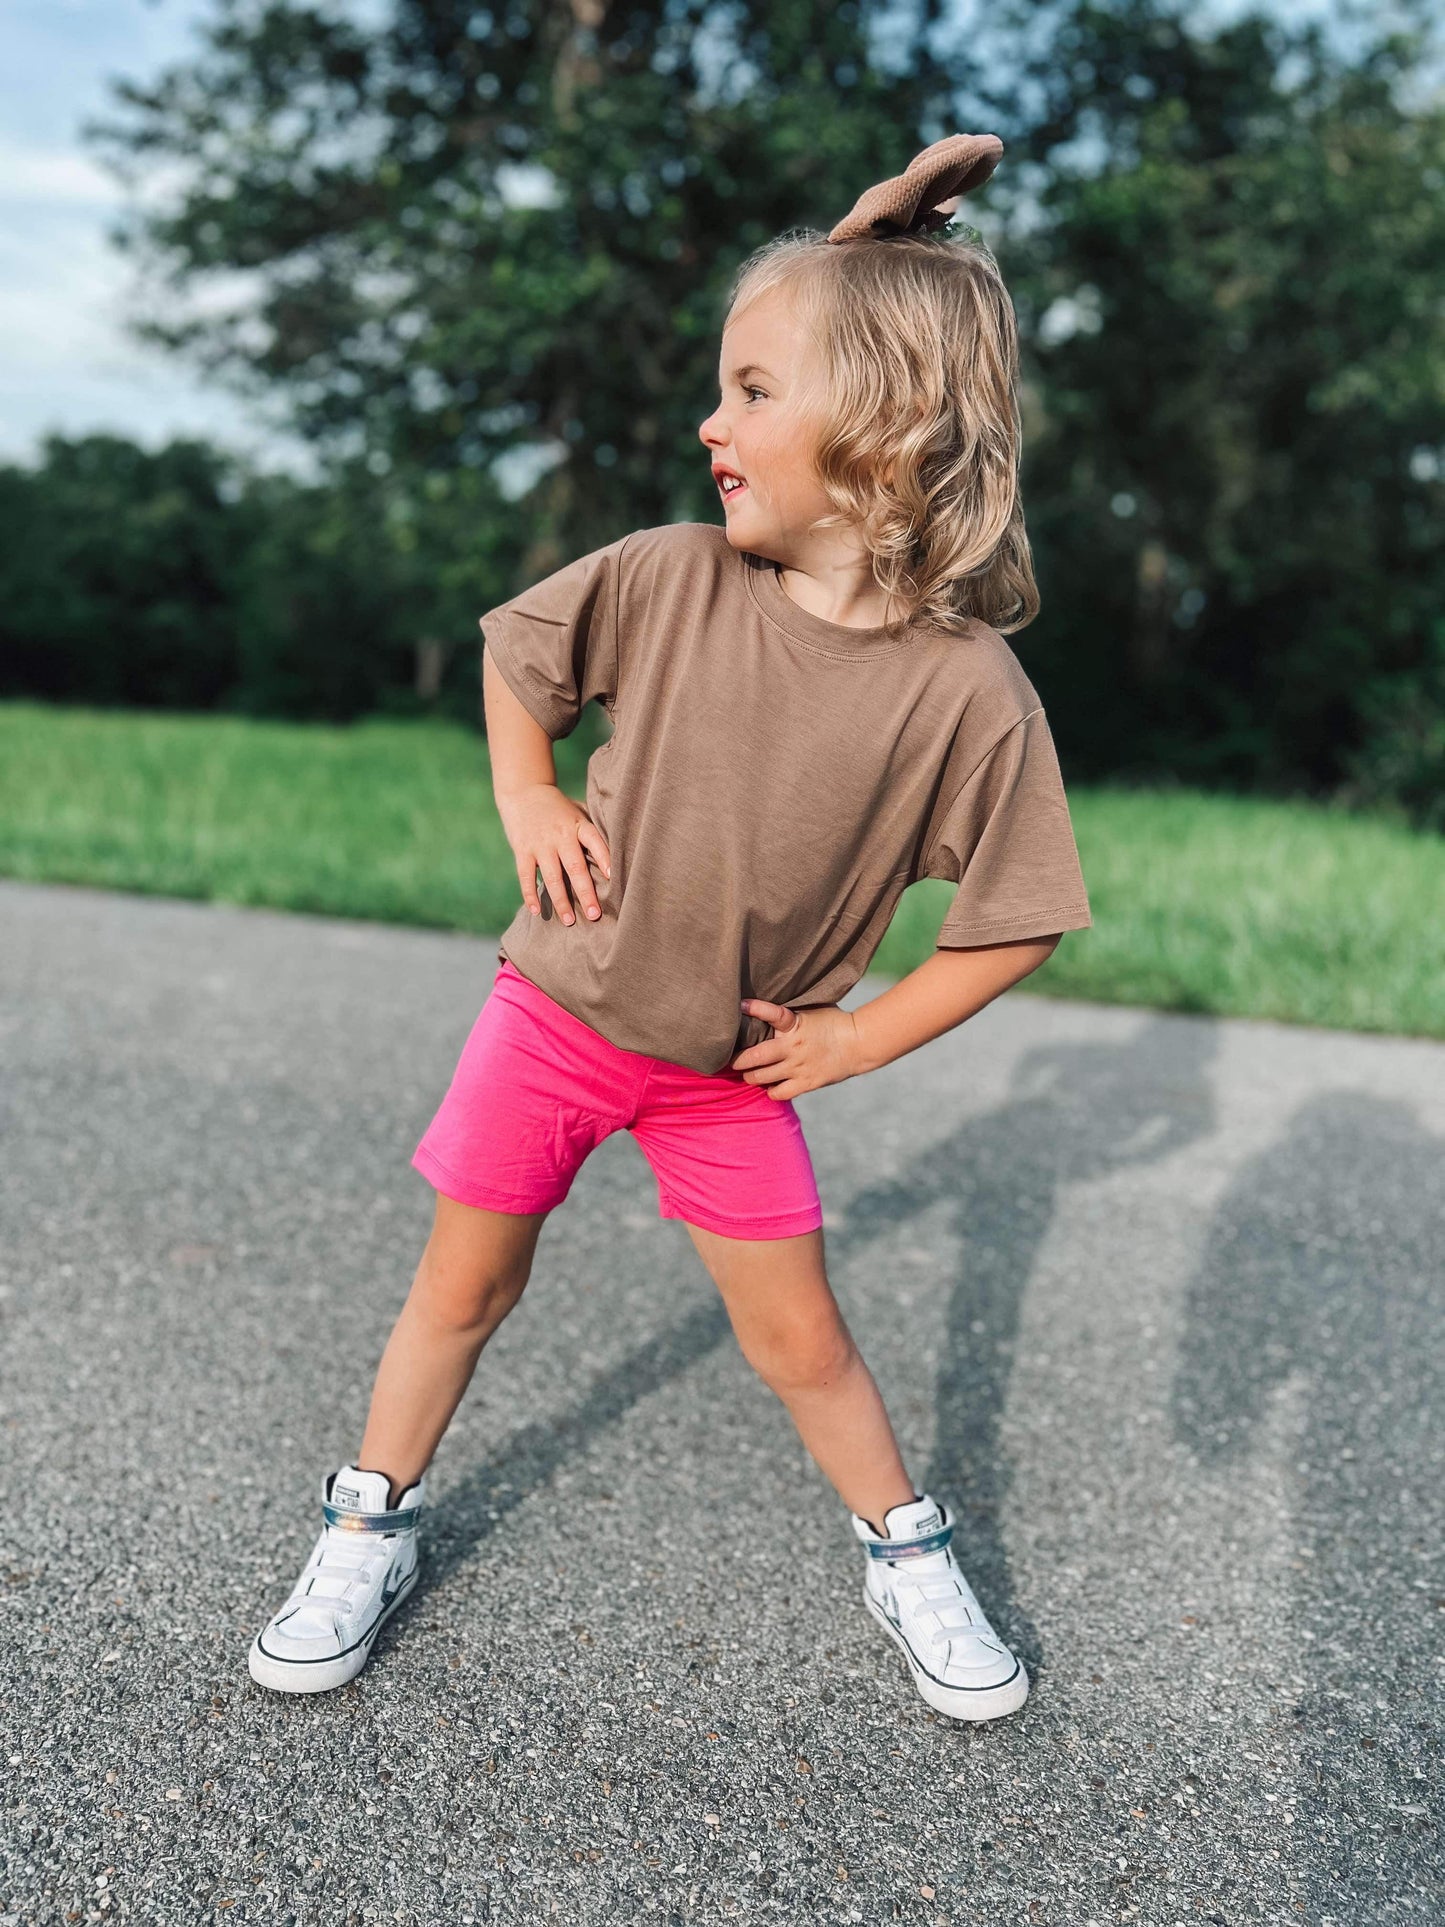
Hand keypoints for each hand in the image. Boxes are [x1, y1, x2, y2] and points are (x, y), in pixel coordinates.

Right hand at [495, 782, 610, 925]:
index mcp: (578, 824)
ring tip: (569, 921)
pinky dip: (530, 895)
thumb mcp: (578, 811)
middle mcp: (560, 835)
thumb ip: (592, 831)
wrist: (523, 792)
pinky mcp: (522, 850)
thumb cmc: (559, 808)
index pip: (595, 841)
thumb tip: (617, 856)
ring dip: (561, 901)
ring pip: (552, 877)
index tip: (613, 878)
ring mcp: (540, 844)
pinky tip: (537, 912)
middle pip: (575, 867)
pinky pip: (526, 876)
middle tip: (594, 915)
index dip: (604, 858)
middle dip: (585, 893)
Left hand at [730, 998, 863, 1100]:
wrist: (859, 1044)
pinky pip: (779, 1093)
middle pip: (755, 1057)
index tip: (741, 1005)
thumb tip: (772, 998)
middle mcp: (793, 1047)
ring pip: (762, 1077)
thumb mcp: (812, 1009)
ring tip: (748, 1074)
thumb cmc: (835, 1022)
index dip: (755, 1008)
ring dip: (751, 1076)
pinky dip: (770, 1091)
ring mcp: (798, 1067)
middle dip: (738, 1060)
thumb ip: (792, 1012)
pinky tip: (770, 1086)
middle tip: (732, 1061)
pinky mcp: (806, 1083)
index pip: (773, 1013)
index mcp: (795, 1024)